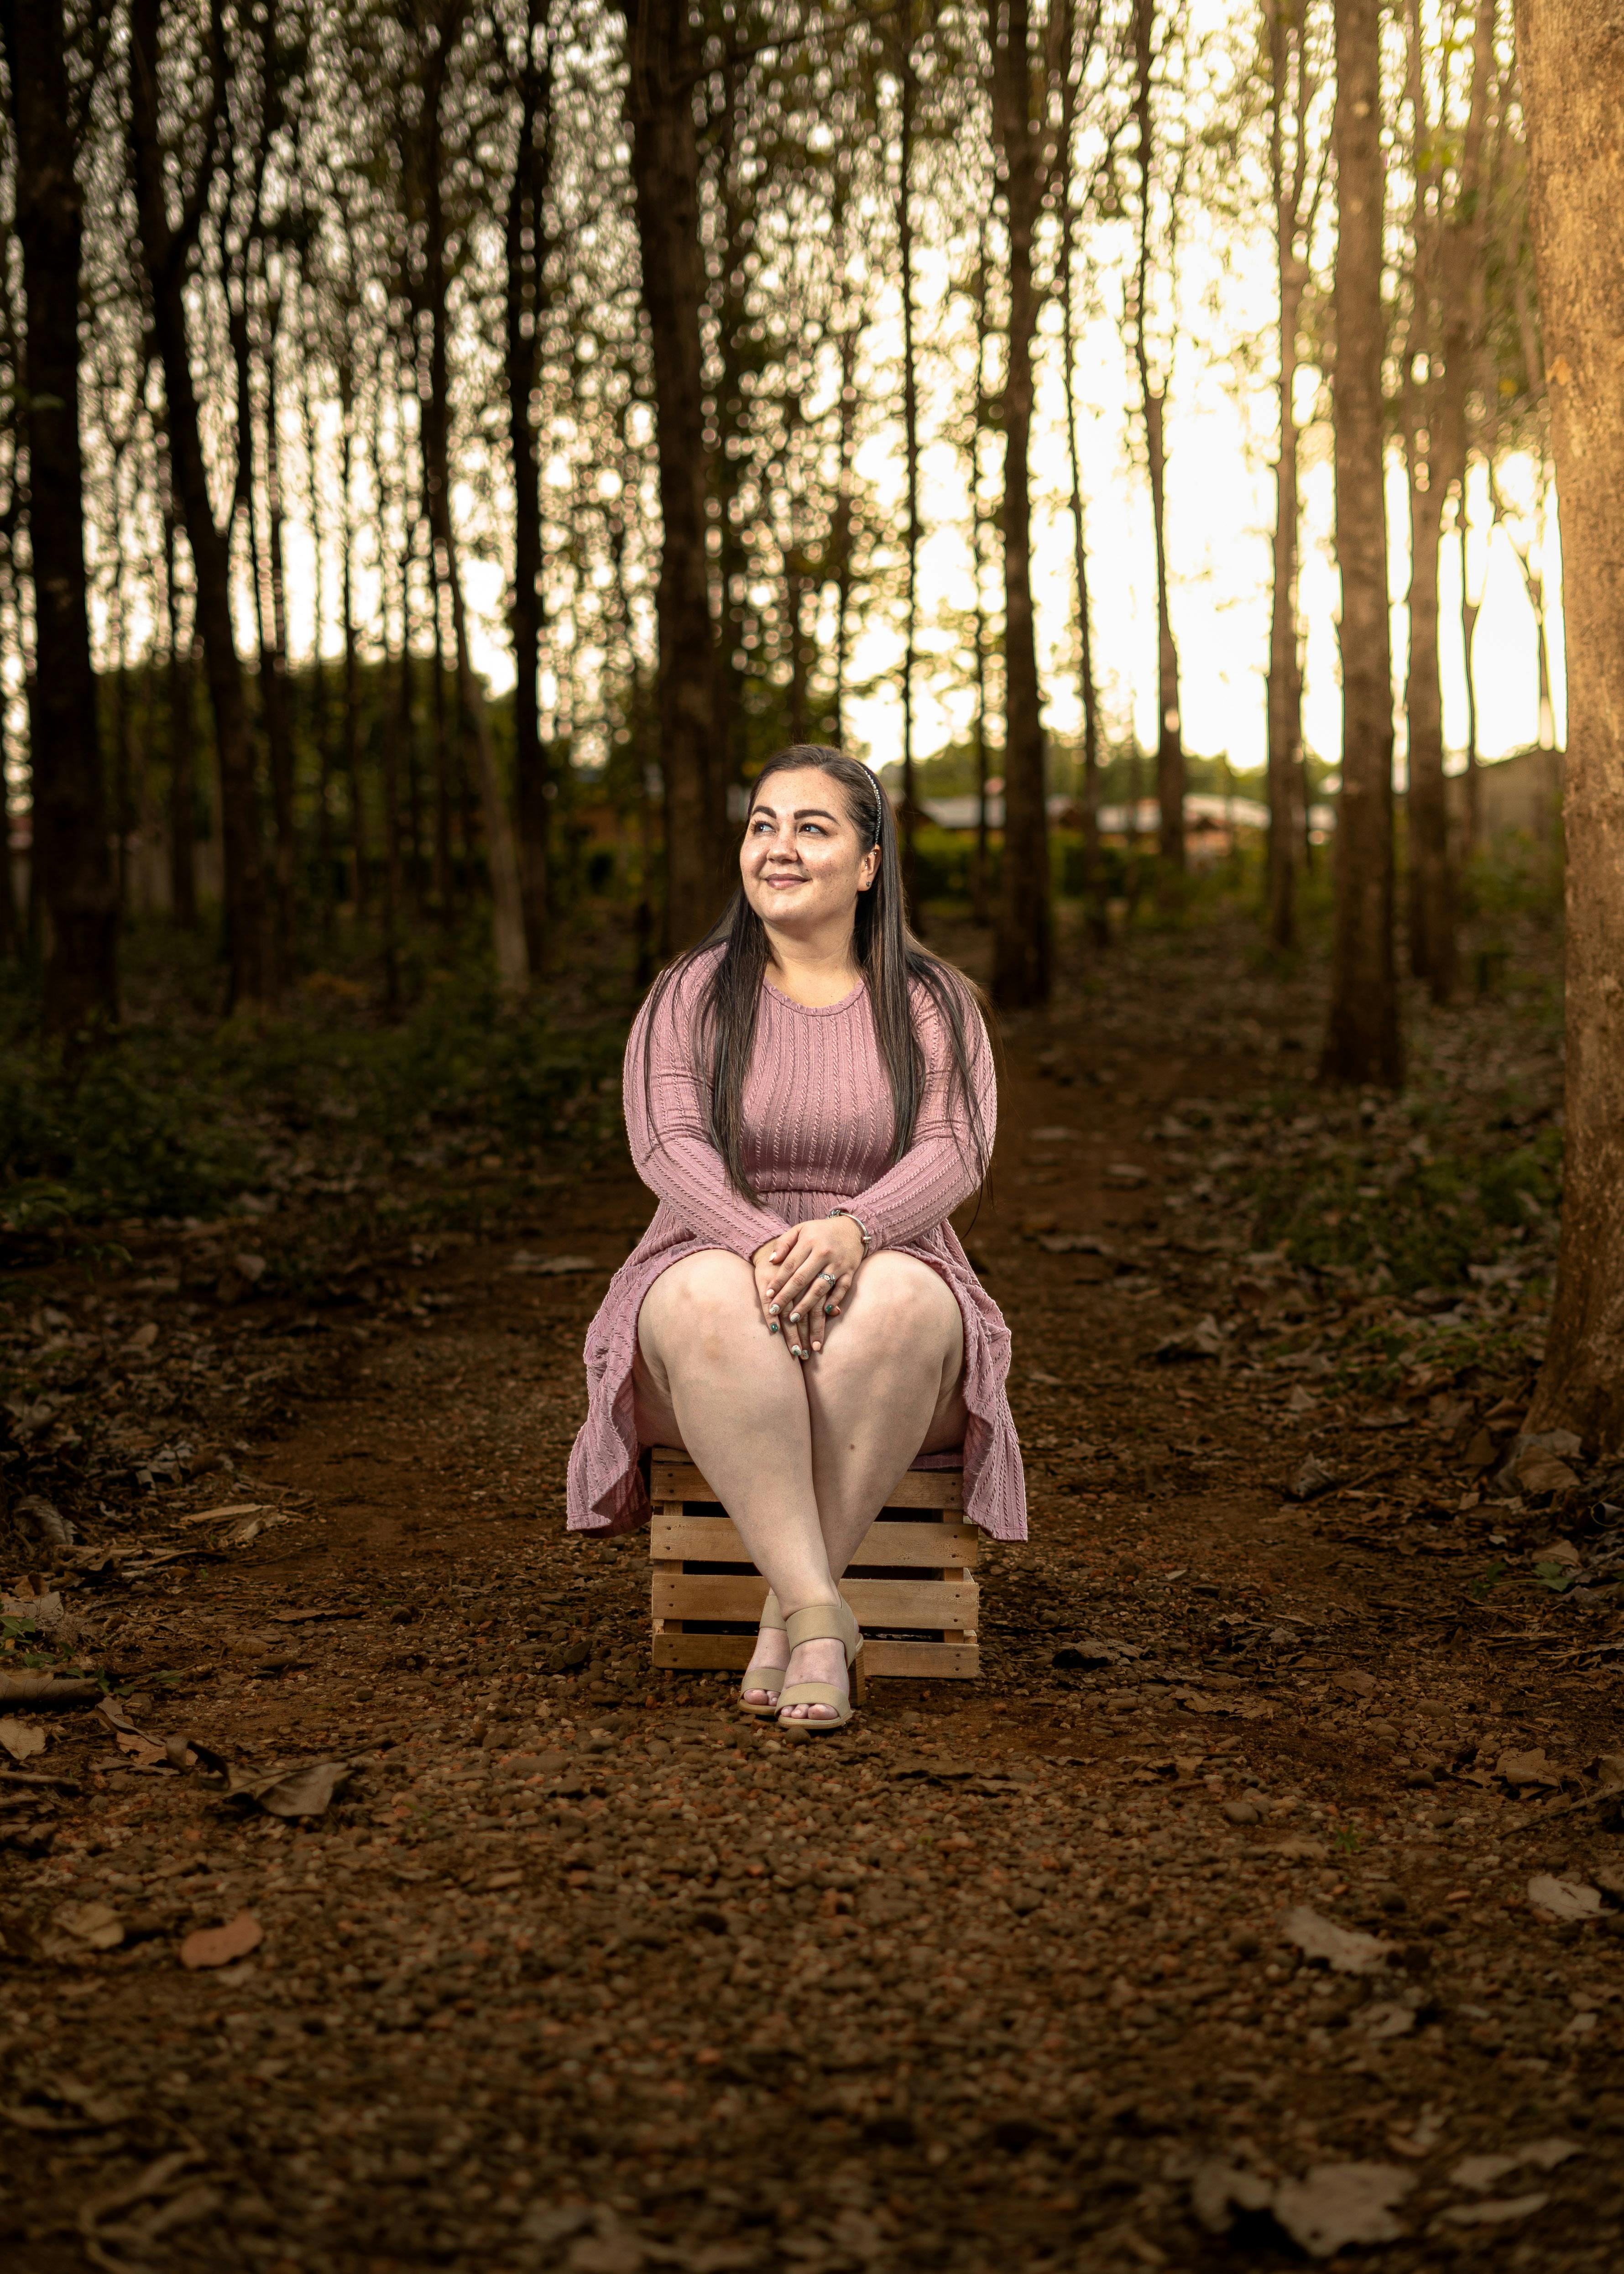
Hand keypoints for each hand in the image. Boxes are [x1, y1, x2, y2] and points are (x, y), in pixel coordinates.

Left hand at [750, 1216, 866, 1358]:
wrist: (852, 1228)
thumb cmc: (821, 1231)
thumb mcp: (800, 1229)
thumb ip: (784, 1243)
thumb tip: (771, 1260)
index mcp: (809, 1241)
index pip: (790, 1265)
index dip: (778, 1281)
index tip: (768, 1295)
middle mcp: (823, 1253)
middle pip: (802, 1279)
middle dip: (786, 1296)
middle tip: (775, 1310)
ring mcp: (838, 1263)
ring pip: (820, 1287)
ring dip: (806, 1305)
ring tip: (793, 1319)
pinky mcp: (850, 1271)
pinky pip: (842, 1289)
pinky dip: (834, 1300)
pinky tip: (824, 1312)